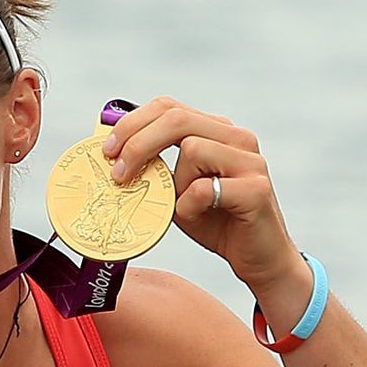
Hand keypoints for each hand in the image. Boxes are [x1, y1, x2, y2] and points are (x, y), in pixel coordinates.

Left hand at [101, 96, 314, 319]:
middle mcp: (237, 138)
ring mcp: (250, 161)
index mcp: (217, 131)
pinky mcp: (256, 189)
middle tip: (117, 174)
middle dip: (137, 143)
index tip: (107, 151)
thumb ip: (155, 170)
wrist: (259, 259)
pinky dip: (190, 207)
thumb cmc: (216, 223)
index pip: (169, 108)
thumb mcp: (177, 192)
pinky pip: (204, 189)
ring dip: (175, 184)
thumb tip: (111, 156)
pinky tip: (200, 218)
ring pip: (193, 150)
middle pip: (176, 118)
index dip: (133, 123)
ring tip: (182, 208)